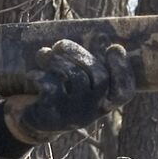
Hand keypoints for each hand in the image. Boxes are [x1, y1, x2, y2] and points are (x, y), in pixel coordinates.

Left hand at [0, 40, 134, 143]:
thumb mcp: (77, 85)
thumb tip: (97, 35)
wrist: (34, 122)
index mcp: (103, 103)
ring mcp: (74, 114)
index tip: (115, 48)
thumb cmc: (59, 95)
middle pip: (99, 77)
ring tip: (45, 54)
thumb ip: (87, 66)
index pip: (124, 91)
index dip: (123, 70)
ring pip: (75, 78)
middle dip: (80, 54)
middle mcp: (93, 111)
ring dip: (58, 61)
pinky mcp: (54, 115)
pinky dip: (40, 75)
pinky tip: (33, 73)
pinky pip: (51, 87)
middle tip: (61, 44)